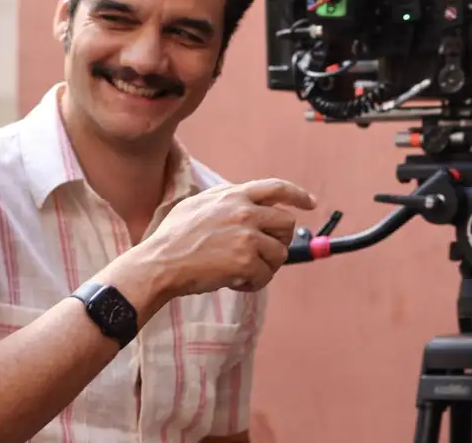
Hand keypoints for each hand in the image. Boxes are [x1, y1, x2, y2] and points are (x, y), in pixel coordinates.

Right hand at [140, 178, 316, 296]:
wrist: (161, 262)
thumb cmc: (174, 236)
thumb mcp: (198, 203)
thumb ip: (225, 198)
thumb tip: (246, 200)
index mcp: (234, 195)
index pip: (277, 188)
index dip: (298, 194)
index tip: (310, 203)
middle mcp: (245, 212)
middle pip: (287, 223)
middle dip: (279, 240)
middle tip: (262, 253)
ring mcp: (247, 236)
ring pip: (280, 253)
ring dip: (264, 266)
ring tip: (241, 270)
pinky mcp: (246, 261)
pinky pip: (266, 275)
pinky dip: (253, 283)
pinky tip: (233, 281)